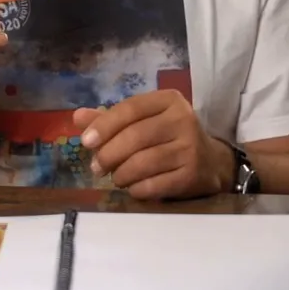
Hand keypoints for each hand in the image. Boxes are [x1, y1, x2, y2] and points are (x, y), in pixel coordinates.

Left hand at [72, 89, 227, 199]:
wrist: (211, 162)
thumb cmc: (168, 137)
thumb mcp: (143, 121)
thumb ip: (111, 119)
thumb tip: (78, 117)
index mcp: (168, 100)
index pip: (130, 108)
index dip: (105, 125)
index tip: (86, 142)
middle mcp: (183, 120)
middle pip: (135, 136)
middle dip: (109, 154)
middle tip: (97, 167)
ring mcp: (190, 148)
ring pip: (144, 162)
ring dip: (121, 173)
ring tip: (115, 177)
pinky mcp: (192, 175)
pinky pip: (155, 184)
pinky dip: (137, 189)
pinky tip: (132, 188)